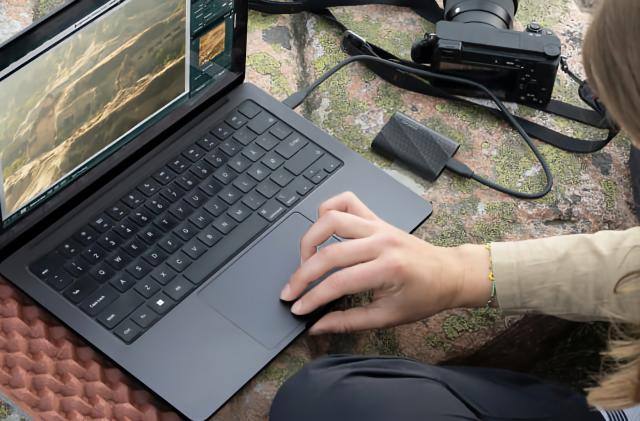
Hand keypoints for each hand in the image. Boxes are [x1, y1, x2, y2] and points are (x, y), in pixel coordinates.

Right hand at [279, 192, 491, 334]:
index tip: (296, 307)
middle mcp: (381, 242)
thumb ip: (348, 321)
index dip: (312, 298)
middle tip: (290, 290)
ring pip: (331, 219)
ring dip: (309, 239)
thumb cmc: (425, 296)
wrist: (449, 273)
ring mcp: (378, 226)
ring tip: (304, 260)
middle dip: (302, 274)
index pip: (337, 283)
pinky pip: (347, 201)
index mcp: (388, 269)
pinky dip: (328, 209)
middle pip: (329, 253)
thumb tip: (317, 325)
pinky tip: (322, 228)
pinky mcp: (377, 218)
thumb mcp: (388, 317)